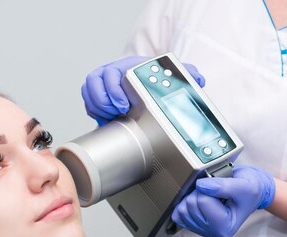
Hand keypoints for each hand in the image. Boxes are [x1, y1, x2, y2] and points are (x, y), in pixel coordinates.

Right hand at [81, 56, 205, 125]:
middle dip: (104, 101)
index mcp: (126, 66)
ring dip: (97, 106)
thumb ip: (185, 75)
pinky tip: (107, 120)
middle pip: (94, 82)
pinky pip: (88, 103)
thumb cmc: (154, 80)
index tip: (123, 105)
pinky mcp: (98, 97)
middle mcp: (111, 73)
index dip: (113, 90)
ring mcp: (102, 85)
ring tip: (111, 117)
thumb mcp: (171, 76)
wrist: (146, 86)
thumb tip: (198, 79)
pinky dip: (95, 112)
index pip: (110, 73)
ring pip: (88, 92)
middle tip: (117, 112)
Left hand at [172, 166, 274, 236]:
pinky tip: (200, 200)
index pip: (202, 202)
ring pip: (181, 209)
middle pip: (189, 205)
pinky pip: (178, 214)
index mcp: (225, 227)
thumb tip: (201, 185)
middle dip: (200, 192)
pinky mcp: (193, 225)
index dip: (209, 187)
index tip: (223, 187)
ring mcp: (202, 230)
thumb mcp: (244, 186)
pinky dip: (186, 203)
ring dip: (193, 196)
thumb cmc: (250, 190)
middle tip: (216, 190)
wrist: (250, 191)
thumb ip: (223, 186)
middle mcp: (212, 233)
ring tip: (210, 195)